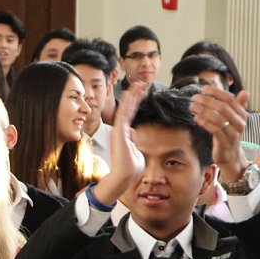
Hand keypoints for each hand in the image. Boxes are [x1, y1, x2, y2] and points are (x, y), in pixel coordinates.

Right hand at [93, 81, 147, 204]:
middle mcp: (120, 130)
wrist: (125, 174)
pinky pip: (123, 113)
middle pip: (128, 109)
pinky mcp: (118, 131)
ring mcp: (118, 130)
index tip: (140, 93)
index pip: (131, 115)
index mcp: (124, 134)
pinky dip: (126, 102)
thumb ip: (133, 139)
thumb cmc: (131, 167)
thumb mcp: (135, 150)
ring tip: (138, 84)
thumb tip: (133, 131)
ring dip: (132, 95)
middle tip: (140, 83)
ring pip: (126, 109)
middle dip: (134, 96)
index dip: (135, 103)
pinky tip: (129, 92)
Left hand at [189, 86, 249, 180]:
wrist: (230, 155)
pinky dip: (204, 122)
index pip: (229, 99)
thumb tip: (245, 91)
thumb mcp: (234, 119)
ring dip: (203, 110)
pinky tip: (196, 118)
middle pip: (223, 107)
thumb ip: (237, 106)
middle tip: (195, 97)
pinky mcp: (224, 142)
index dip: (216, 92)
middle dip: (207, 100)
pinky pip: (214, 130)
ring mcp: (232, 133)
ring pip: (217, 118)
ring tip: (192, 106)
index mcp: (242, 115)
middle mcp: (240, 123)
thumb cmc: (229, 134)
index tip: (203, 89)